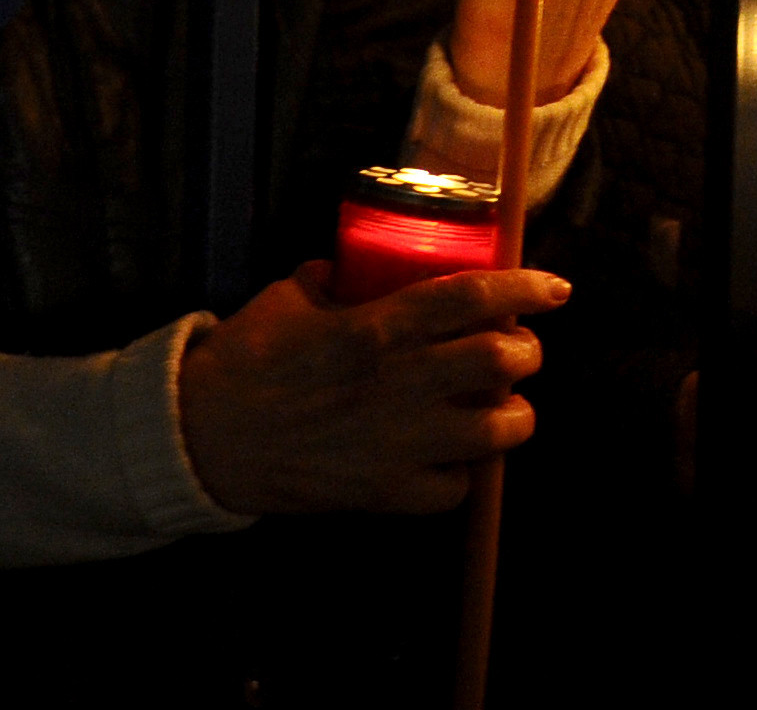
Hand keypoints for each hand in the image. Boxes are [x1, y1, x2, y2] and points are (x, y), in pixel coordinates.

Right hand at [175, 261, 562, 515]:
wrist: (200, 439)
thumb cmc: (243, 361)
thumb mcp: (291, 295)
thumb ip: (337, 277)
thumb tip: (358, 263)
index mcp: (378, 328)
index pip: (473, 296)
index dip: (524, 287)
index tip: (556, 288)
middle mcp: (400, 384)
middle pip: (503, 361)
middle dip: (527, 353)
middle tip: (521, 350)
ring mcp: (397, 443)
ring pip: (498, 431)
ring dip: (512, 416)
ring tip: (504, 408)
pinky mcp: (384, 493)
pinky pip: (455, 488)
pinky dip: (463, 473)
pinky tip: (451, 459)